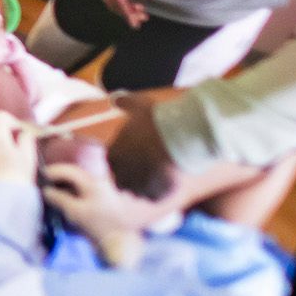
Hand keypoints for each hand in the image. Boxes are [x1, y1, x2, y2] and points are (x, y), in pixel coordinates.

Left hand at [0, 109, 38, 188]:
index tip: (19, 134)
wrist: (2, 202)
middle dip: (4, 138)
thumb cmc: (18, 178)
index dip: (11, 122)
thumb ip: (26, 139)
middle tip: (15, 153)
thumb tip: (23, 134)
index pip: (0, 116)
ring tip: (6, 166)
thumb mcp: (29, 156)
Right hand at [95, 0, 155, 28]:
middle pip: (115, 4)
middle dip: (128, 13)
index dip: (127, 13)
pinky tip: (132, 4)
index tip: (135, 24)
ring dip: (125, 9)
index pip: (119, 1)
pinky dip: (122, 3)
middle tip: (142, 20)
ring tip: (141, 13)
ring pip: (113, 2)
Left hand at [106, 102, 262, 212]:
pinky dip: (160, 192)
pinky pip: (155, 197)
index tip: (135, 152)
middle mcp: (122, 173)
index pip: (112, 160)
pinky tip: (169, 181)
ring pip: (137, 191)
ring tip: (159, 174)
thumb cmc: (160, 118)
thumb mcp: (140, 105)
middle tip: (147, 165)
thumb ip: (125, 102)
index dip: (123, 157)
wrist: (184, 134)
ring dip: (145, 185)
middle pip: (122, 179)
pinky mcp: (157, 194)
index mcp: (114, 153)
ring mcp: (139, 186)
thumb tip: (115, 98)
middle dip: (131, 174)